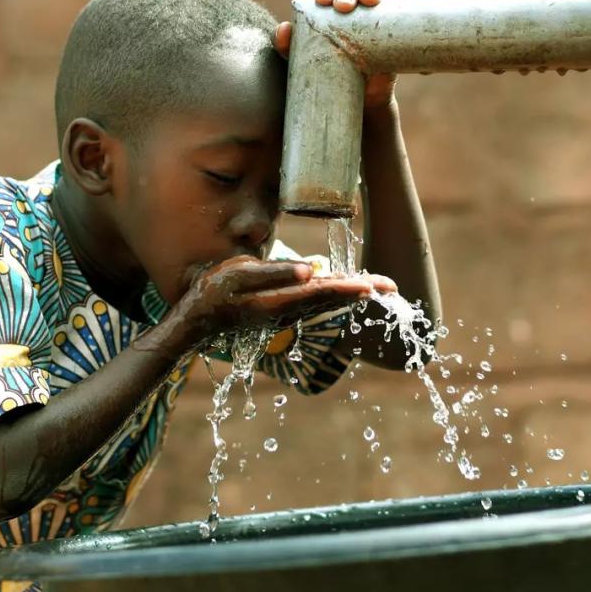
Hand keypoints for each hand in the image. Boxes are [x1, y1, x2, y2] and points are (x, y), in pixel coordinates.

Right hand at [173, 255, 395, 343]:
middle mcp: (291, 311)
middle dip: (363, 291)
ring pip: (328, 301)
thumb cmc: (214, 294)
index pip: (326, 292)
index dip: (353, 287)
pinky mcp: (282, 310)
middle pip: (335, 299)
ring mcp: (287, 313)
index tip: (377, 285)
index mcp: (284, 301)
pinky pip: (316, 301)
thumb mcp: (239, 276)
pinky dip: (335, 294)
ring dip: (353, 292)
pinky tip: (345, 287)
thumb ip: (276, 273)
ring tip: (378, 285)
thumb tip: (312, 270)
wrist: (196, 322)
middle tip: (393, 286)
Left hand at [274, 0, 411, 109]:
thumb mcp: (305, 63)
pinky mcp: (399, 21)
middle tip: (344, 5)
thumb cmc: (329, 74)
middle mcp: (355, 3)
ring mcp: (378, 10)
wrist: (360, 99)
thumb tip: (283, 29)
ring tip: (370, 1)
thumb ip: (289, 47)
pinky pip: (404, 2)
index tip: (323, 2)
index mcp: (332, 6)